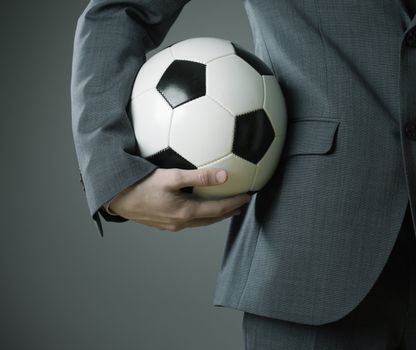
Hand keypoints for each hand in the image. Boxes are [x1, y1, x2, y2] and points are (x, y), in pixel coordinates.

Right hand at [107, 168, 251, 231]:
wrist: (116, 197)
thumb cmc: (140, 185)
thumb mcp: (171, 176)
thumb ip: (199, 176)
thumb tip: (224, 176)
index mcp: (186, 213)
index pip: (219, 209)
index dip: (235, 203)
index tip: (248, 196)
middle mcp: (181, 223)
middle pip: (212, 219)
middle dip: (228, 212)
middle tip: (241, 205)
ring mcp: (171, 225)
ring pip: (200, 221)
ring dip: (215, 214)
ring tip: (224, 208)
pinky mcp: (163, 223)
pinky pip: (189, 220)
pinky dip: (201, 214)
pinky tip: (198, 206)